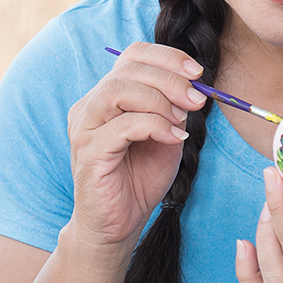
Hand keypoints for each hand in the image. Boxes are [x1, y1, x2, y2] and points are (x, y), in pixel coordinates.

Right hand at [65, 43, 206, 252]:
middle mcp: (89, 107)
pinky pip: (122, 125)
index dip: (166, 57)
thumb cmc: (139, 181)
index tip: (197, 73)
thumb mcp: (166, 137)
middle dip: (170, 78)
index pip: (132, 56)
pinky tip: (173, 137)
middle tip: (197, 98)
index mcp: (106, 97)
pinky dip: (154, 126)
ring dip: (160, 99)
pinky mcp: (89, 152)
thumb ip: (174, 110)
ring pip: (119, 89)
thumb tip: (192, 87)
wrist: (117, 226)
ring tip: (182, 118)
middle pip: (128, 69)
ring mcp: (85, 129)